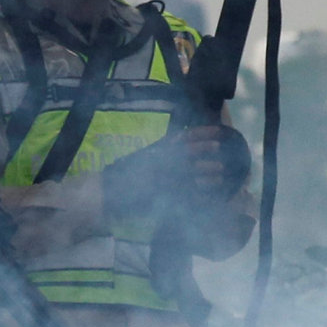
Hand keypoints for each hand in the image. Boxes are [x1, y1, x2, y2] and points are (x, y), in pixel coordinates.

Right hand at [101, 127, 249, 216]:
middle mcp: (161, 161)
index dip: (202, 133)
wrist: (106, 192)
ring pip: (190, 173)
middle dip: (205, 149)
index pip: (183, 137)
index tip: (218, 130)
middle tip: (220, 148)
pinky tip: (209, 195)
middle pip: (188, 152)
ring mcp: (162, 178)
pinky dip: (198, 195)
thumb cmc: (124, 173)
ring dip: (206, 172)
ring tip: (220, 173)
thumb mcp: (145, 156)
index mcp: (157, 149)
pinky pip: (185, 195)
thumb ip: (163, 150)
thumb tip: (182, 143)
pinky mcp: (161, 196)